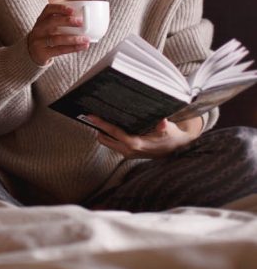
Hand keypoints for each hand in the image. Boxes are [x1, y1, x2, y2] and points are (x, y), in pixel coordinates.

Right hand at [28, 3, 89, 65]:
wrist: (32, 54)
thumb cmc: (46, 38)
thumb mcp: (48, 27)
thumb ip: (61, 22)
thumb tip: (86, 20)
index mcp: (41, 20)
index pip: (48, 10)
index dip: (60, 8)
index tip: (72, 10)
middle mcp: (38, 30)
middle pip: (52, 23)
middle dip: (67, 21)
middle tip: (81, 22)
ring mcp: (38, 42)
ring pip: (57, 39)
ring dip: (73, 38)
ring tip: (86, 39)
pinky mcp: (42, 53)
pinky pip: (59, 50)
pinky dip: (72, 48)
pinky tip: (82, 47)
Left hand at [87, 115, 203, 158]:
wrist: (177, 148)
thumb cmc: (172, 137)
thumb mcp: (170, 130)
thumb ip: (165, 127)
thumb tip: (163, 122)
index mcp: (136, 144)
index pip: (115, 133)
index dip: (103, 125)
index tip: (92, 117)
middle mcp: (129, 150)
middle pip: (106, 139)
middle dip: (98, 128)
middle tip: (92, 115)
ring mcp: (128, 152)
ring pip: (108, 142)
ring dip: (103, 132)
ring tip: (98, 118)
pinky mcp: (129, 152)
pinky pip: (114, 143)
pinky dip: (109, 135)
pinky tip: (109, 125)